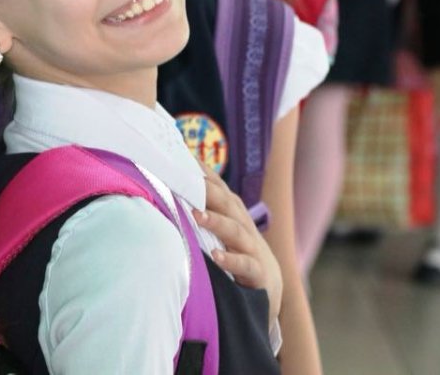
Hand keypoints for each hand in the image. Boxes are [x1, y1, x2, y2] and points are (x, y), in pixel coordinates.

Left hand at [195, 163, 282, 326]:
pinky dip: (231, 259)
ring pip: (234, 230)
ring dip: (216, 222)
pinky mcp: (256, 271)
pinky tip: (215, 256)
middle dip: (207, 190)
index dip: (201, 172)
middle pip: (225, 203)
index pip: (216, 187)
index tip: (181, 157)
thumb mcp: (221, 226)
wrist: (268, 283)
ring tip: (196, 216)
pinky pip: (244, 264)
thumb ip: (202, 207)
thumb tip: (171, 186)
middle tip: (185, 181)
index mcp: (232, 211)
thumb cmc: (235, 249)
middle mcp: (242, 224)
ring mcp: (250, 246)